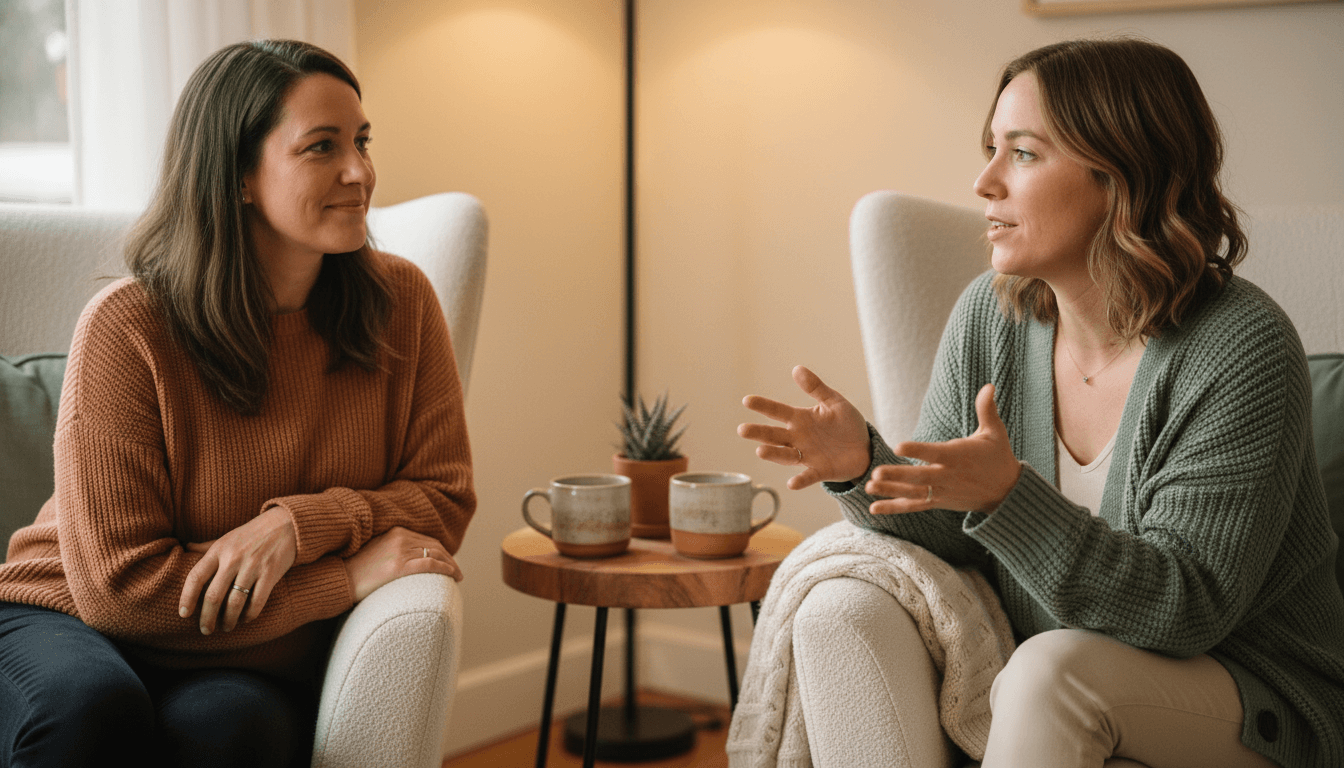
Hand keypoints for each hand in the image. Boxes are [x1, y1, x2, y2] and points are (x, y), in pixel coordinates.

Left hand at [179, 506, 297, 634]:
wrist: (286, 524)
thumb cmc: (253, 533)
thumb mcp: (228, 537)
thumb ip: (207, 546)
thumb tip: (185, 547)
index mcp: (219, 550)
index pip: (196, 577)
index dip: (187, 598)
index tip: (184, 614)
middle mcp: (233, 558)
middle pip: (213, 596)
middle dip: (207, 618)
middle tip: (206, 630)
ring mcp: (253, 566)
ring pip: (235, 603)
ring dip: (228, 621)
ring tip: (226, 627)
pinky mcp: (270, 573)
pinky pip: (257, 602)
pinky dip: (249, 615)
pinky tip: (245, 619)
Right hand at [345, 526, 461, 602]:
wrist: (339, 579)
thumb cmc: (354, 570)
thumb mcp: (375, 551)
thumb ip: (392, 549)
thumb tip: (406, 560)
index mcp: (395, 531)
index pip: (426, 539)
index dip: (441, 550)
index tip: (447, 560)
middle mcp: (400, 537)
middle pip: (435, 545)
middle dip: (449, 558)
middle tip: (456, 571)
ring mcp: (400, 551)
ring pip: (436, 554)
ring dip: (451, 565)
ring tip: (457, 576)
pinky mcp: (399, 566)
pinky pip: (430, 564)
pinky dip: (446, 569)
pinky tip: (453, 575)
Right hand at [738, 365, 872, 489]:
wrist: (865, 448)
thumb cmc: (847, 424)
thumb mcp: (834, 402)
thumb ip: (816, 387)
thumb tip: (796, 368)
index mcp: (801, 419)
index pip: (777, 411)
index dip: (763, 406)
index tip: (747, 400)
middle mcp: (798, 438)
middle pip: (774, 435)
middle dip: (758, 433)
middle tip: (742, 430)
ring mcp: (808, 455)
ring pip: (786, 455)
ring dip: (773, 454)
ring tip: (760, 451)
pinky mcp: (821, 471)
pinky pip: (808, 476)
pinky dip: (800, 480)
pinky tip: (791, 483)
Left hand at [866, 384, 1021, 514]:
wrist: (1006, 492)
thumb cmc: (998, 457)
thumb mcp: (995, 433)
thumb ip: (986, 410)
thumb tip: (989, 385)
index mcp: (958, 456)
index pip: (934, 453)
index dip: (917, 450)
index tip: (898, 446)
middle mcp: (948, 475)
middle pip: (920, 477)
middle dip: (897, 475)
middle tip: (875, 473)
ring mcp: (942, 491)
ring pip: (913, 493)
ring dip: (890, 491)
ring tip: (868, 487)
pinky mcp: (938, 502)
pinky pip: (914, 506)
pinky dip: (894, 508)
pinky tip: (873, 508)